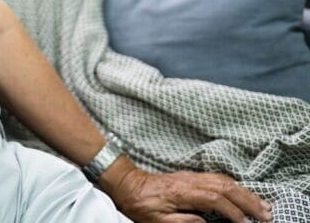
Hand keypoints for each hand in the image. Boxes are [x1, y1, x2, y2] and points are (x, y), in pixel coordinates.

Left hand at [101, 159, 272, 222]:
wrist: (126, 182)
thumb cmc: (140, 203)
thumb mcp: (157, 220)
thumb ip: (182, 222)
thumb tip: (205, 222)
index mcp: (183, 192)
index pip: (215, 200)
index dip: (234, 213)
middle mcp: (190, 181)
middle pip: (226, 187)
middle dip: (249, 200)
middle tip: (267, 214)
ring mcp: (191, 176)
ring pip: (225, 180)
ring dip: (245, 192)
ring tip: (263, 205)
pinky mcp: (191, 176)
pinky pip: (218, 178)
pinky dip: (235, 185)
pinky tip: (243, 193)